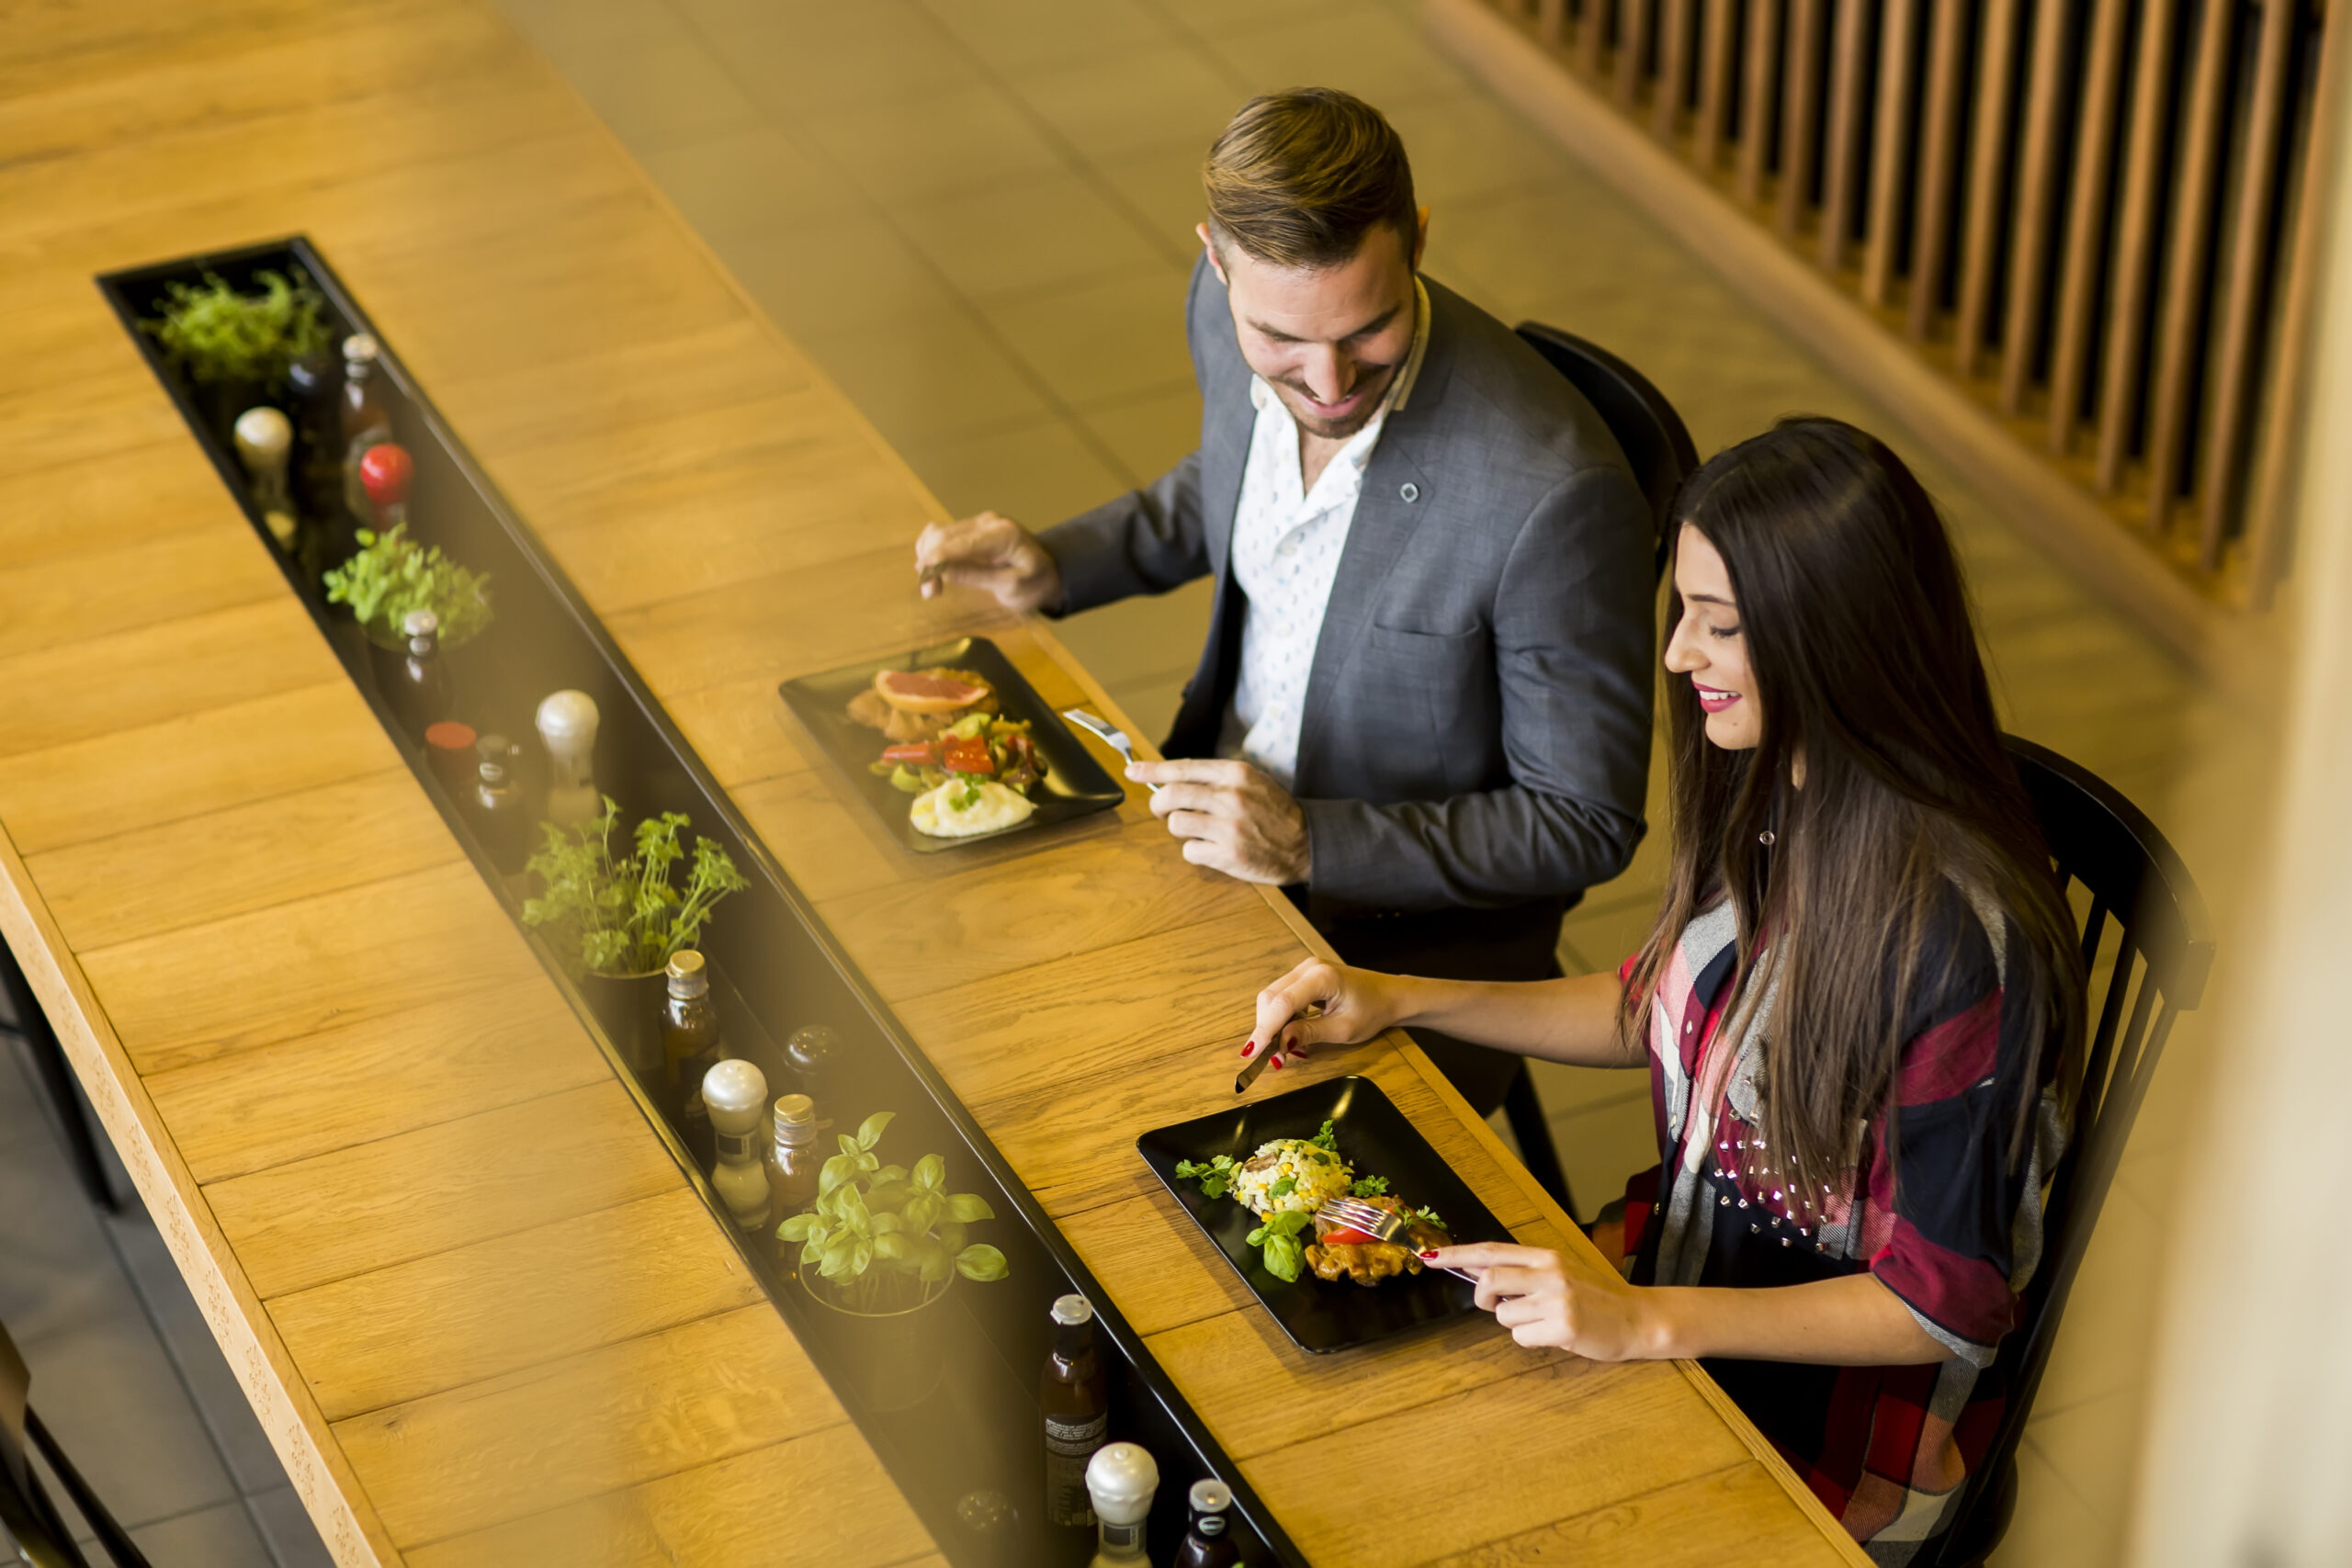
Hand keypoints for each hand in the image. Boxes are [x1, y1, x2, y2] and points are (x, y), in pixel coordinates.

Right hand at [913, 511, 1061, 612]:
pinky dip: (932, 551)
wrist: (1049, 572)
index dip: (937, 557)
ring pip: (939, 533)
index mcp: (1003, 535)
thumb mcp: (1010, 588)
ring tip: (933, 587)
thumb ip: (976, 577)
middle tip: (930, 593)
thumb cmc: (1035, 583)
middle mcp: (988, 522)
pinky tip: (935, 571)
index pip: (962, 543)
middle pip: (944, 535)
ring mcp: (979, 523)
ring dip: (928, 558)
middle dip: (930, 562)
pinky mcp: (972, 529)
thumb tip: (940, 572)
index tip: (921, 573)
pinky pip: (943, 535)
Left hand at [1128, 758, 1308, 884]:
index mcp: (1235, 774)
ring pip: (1176, 824)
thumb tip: (1172, 778)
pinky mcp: (1228, 855)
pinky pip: (1190, 851)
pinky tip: (1213, 849)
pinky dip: (1195, 851)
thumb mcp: (1251, 782)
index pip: (1182, 768)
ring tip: (1199, 830)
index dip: (1152, 770)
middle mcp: (1231, 797)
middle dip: (1158, 804)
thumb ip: (1215, 778)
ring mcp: (1229, 827)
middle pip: (1171, 795)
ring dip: (1180, 829)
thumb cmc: (1274, 812)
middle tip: (1163, 811)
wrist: (1307, 844)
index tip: (1132, 771)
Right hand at [1244, 958, 1409, 1067]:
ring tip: (1281, 1048)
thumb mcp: (1343, 1029)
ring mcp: (1305, 968)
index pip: (1282, 1003)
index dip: (1265, 1029)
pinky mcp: (1304, 975)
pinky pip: (1281, 994)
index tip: (1252, 1054)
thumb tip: (1279, 1045)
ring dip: (1271, 1023)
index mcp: (1322, 977)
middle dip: (1265, 1028)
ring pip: (1272, 996)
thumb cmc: (1373, 1011)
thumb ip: (1309, 1034)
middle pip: (1270, 997)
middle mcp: (1308, 967)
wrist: (1390, 995)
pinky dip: (1279, 1016)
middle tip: (1271, 1057)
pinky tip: (1289, 1033)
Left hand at [1423, 1242, 1663, 1359]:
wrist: (1638, 1318)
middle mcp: (1549, 1272)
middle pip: (1489, 1281)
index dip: (1457, 1255)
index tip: (1428, 1257)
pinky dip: (1533, 1340)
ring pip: (1504, 1316)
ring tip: (1545, 1321)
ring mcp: (1557, 1299)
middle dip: (1483, 1298)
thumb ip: (1524, 1271)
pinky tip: (1556, 1335)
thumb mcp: (1561, 1272)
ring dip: (1517, 1324)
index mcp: (1546, 1256)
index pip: (1491, 1251)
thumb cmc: (1596, 1297)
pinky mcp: (1564, 1327)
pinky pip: (1523, 1338)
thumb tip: (1479, 1273)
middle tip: (1495, 1306)